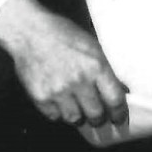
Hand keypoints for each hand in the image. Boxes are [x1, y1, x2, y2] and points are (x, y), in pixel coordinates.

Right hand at [0, 0, 129, 129]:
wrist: (29, 31)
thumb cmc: (63, 34)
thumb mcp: (91, 46)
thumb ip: (105, 69)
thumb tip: (121, 90)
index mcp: (95, 65)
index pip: (115, 99)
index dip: (119, 114)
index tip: (119, 119)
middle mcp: (79, 80)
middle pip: (96, 115)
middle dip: (99, 119)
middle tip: (99, 119)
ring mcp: (58, 90)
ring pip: (76, 119)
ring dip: (79, 118)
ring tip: (78, 111)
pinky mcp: (41, 97)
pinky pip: (55, 116)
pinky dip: (59, 112)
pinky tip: (60, 102)